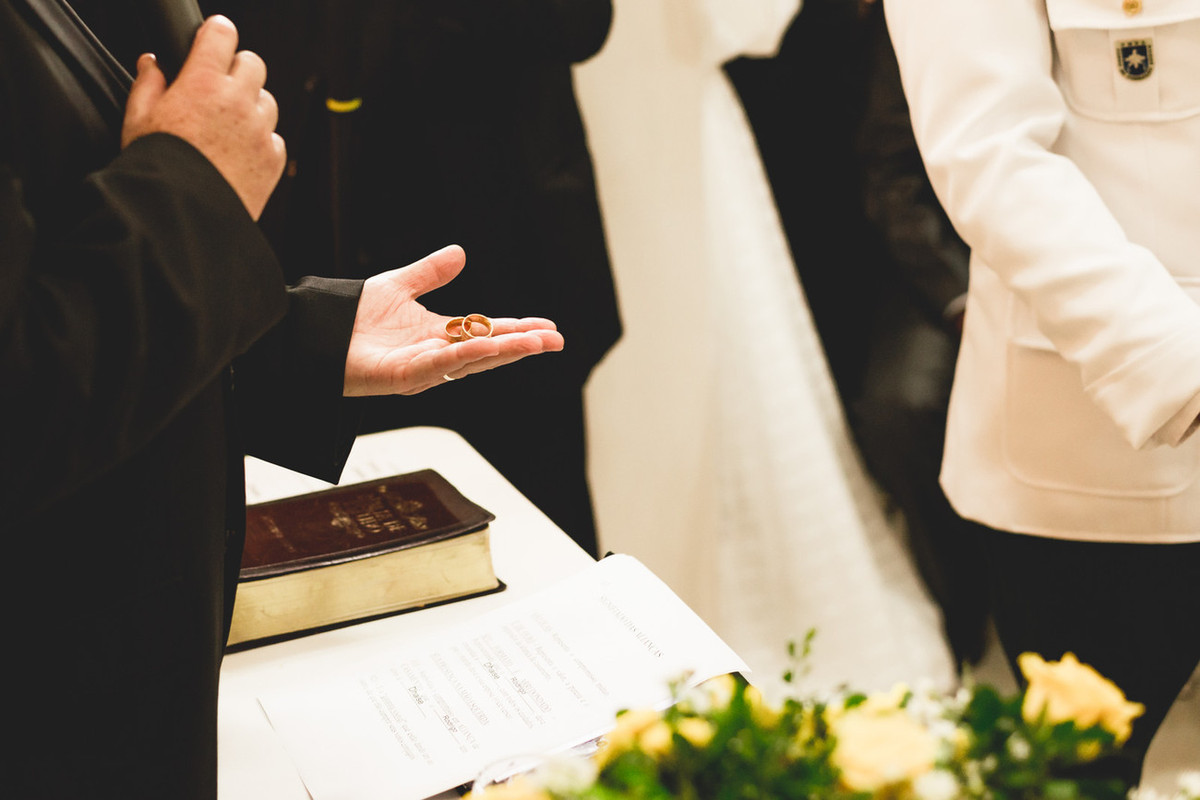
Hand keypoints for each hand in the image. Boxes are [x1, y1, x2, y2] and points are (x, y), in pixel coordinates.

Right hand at [121, 15, 284, 219]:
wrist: (183, 212)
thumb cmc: (157, 167)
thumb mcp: (138, 119)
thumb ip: (148, 84)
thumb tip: (152, 63)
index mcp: (202, 82)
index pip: (222, 34)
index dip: (217, 34)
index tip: (214, 39)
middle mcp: (237, 101)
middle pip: (253, 63)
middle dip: (238, 69)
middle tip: (220, 87)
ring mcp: (260, 130)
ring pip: (267, 100)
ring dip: (252, 106)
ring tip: (227, 127)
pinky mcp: (274, 158)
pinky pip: (274, 137)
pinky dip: (261, 141)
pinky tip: (237, 154)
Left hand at [344, 245, 564, 395]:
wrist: (313, 333)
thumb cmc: (348, 319)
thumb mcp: (398, 285)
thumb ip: (430, 273)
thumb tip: (460, 252)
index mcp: (437, 336)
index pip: (486, 332)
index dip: (516, 330)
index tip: (547, 327)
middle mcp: (434, 355)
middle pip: (488, 351)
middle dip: (522, 345)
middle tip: (555, 340)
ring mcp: (420, 369)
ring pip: (471, 361)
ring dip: (504, 352)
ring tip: (535, 343)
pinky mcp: (401, 377)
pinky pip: (440, 365)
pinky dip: (465, 356)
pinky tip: (489, 347)